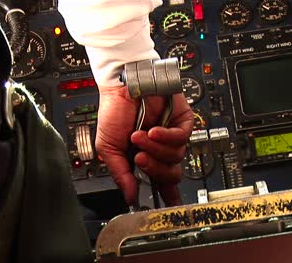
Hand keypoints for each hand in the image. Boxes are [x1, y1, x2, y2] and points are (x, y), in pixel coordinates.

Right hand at [95, 86, 193, 205]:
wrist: (121, 85)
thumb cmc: (115, 111)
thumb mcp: (109, 148)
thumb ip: (120, 174)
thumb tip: (130, 196)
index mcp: (145, 159)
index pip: (161, 183)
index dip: (168, 196)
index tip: (171, 207)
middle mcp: (161, 150)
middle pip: (171, 175)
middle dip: (154, 169)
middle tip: (139, 158)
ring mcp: (172, 136)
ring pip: (175, 157)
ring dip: (155, 149)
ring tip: (140, 136)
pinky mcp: (182, 121)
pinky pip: (181, 138)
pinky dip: (166, 137)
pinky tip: (154, 131)